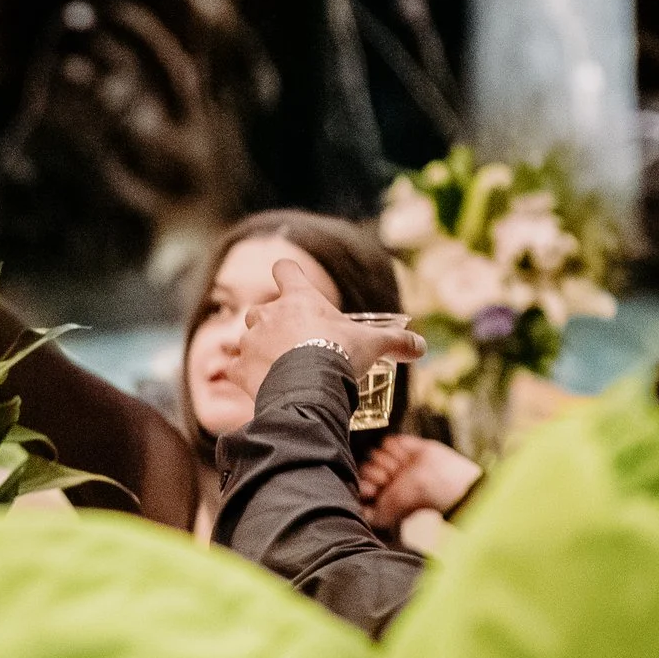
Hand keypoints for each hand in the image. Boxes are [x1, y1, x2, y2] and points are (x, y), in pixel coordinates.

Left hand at [225, 262, 424, 405]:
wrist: (309, 389)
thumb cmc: (340, 357)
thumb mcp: (373, 345)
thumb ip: (396, 342)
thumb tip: (421, 347)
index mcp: (298, 298)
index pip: (285, 268)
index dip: (288, 273)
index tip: (292, 281)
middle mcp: (267, 314)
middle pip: (261, 308)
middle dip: (273, 323)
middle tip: (294, 343)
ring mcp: (248, 339)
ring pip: (246, 338)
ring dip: (259, 350)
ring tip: (280, 368)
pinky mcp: (238, 366)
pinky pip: (237, 368)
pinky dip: (246, 376)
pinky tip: (263, 387)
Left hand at [357, 433, 481, 529]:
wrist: (438, 482)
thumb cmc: (415, 500)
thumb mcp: (387, 516)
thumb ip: (368, 516)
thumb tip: (356, 512)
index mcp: (381, 490)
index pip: (360, 481)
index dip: (367, 484)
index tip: (378, 490)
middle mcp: (386, 475)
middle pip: (365, 466)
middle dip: (378, 473)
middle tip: (395, 479)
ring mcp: (395, 459)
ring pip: (375, 452)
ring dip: (389, 461)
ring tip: (404, 469)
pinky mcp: (404, 445)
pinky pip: (387, 441)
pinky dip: (396, 449)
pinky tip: (408, 457)